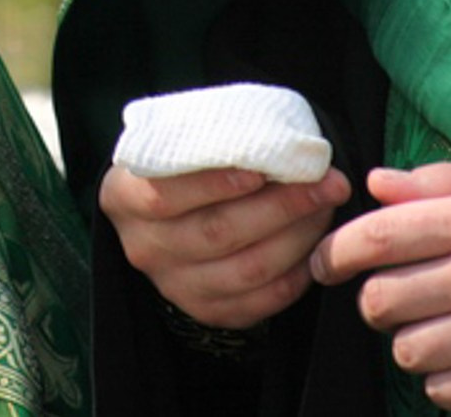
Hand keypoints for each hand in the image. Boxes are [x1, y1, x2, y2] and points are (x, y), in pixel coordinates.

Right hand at [97, 162, 350, 329]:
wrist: (167, 211)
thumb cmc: (183, 164)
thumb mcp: (176, 142)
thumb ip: (211, 139)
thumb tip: (282, 142)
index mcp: (123, 197)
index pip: (164, 195)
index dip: (215, 184)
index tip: (263, 168)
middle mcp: (143, 247)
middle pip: (217, 233)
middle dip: (281, 207)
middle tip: (327, 183)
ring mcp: (174, 285)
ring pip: (246, 270)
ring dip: (298, 238)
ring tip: (327, 209)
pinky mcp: (207, 311)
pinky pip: (261, 302)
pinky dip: (296, 275)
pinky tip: (315, 246)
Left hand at [309, 163, 450, 410]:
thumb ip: (443, 183)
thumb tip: (377, 184)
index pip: (380, 235)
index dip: (337, 250)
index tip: (325, 262)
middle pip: (380, 299)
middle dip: (375, 301)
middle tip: (395, 298)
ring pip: (405, 349)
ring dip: (411, 340)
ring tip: (440, 327)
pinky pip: (440, 390)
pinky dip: (443, 380)